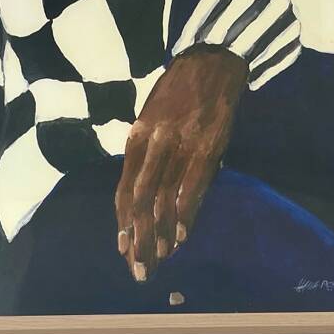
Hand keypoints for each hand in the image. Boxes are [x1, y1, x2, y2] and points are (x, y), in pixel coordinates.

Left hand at [115, 47, 246, 281]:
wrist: (211, 62)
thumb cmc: (178, 96)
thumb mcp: (150, 122)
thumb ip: (144, 158)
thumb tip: (141, 203)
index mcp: (136, 138)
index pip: (123, 191)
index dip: (122, 225)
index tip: (122, 252)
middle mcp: (153, 145)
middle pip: (139, 203)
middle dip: (138, 241)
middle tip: (139, 271)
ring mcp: (180, 147)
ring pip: (163, 201)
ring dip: (160, 237)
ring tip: (159, 262)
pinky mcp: (206, 149)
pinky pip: (191, 190)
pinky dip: (184, 217)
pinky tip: (179, 239)